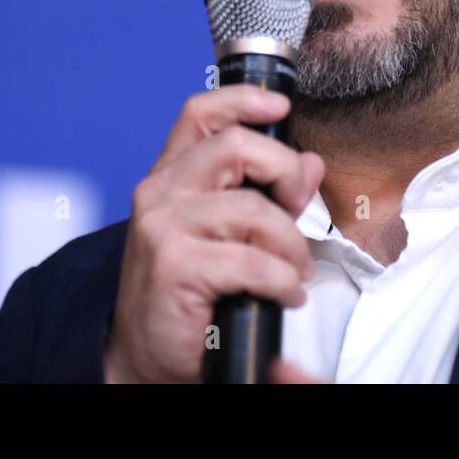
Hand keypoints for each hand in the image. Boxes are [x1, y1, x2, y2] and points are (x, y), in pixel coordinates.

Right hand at [103, 84, 324, 382]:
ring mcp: (162, 227)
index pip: (200, 114)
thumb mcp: (229, 234)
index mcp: (171, 176)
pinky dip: (282, 281)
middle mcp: (160, 193)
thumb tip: (311, 163)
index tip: (280, 106)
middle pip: (237, 147)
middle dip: (285, 173)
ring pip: (254, 209)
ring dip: (290, 246)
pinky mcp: (174, 265)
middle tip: (296, 211)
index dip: (243, 100)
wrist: (146, 357)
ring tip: (293, 271)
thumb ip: (270, 194)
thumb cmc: (188, 293)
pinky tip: (283, 295)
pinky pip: (253, 261)